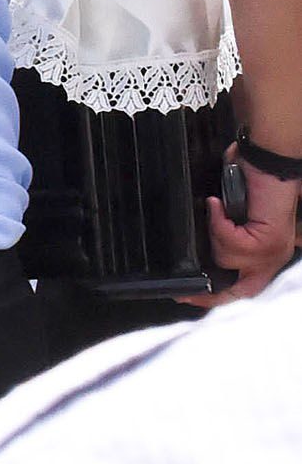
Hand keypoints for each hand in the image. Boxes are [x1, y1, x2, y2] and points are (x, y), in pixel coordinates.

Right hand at [188, 162, 298, 306]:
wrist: (269, 165)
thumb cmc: (251, 184)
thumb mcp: (234, 219)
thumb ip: (225, 238)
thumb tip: (204, 256)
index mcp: (269, 254)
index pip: (247, 289)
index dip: (219, 298)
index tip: (192, 298)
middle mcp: (275, 257)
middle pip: (242, 289)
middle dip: (212, 294)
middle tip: (187, 295)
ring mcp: (274, 252)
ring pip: (229, 262)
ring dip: (216, 237)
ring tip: (215, 216)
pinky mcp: (268, 242)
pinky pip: (231, 244)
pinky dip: (219, 223)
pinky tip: (218, 206)